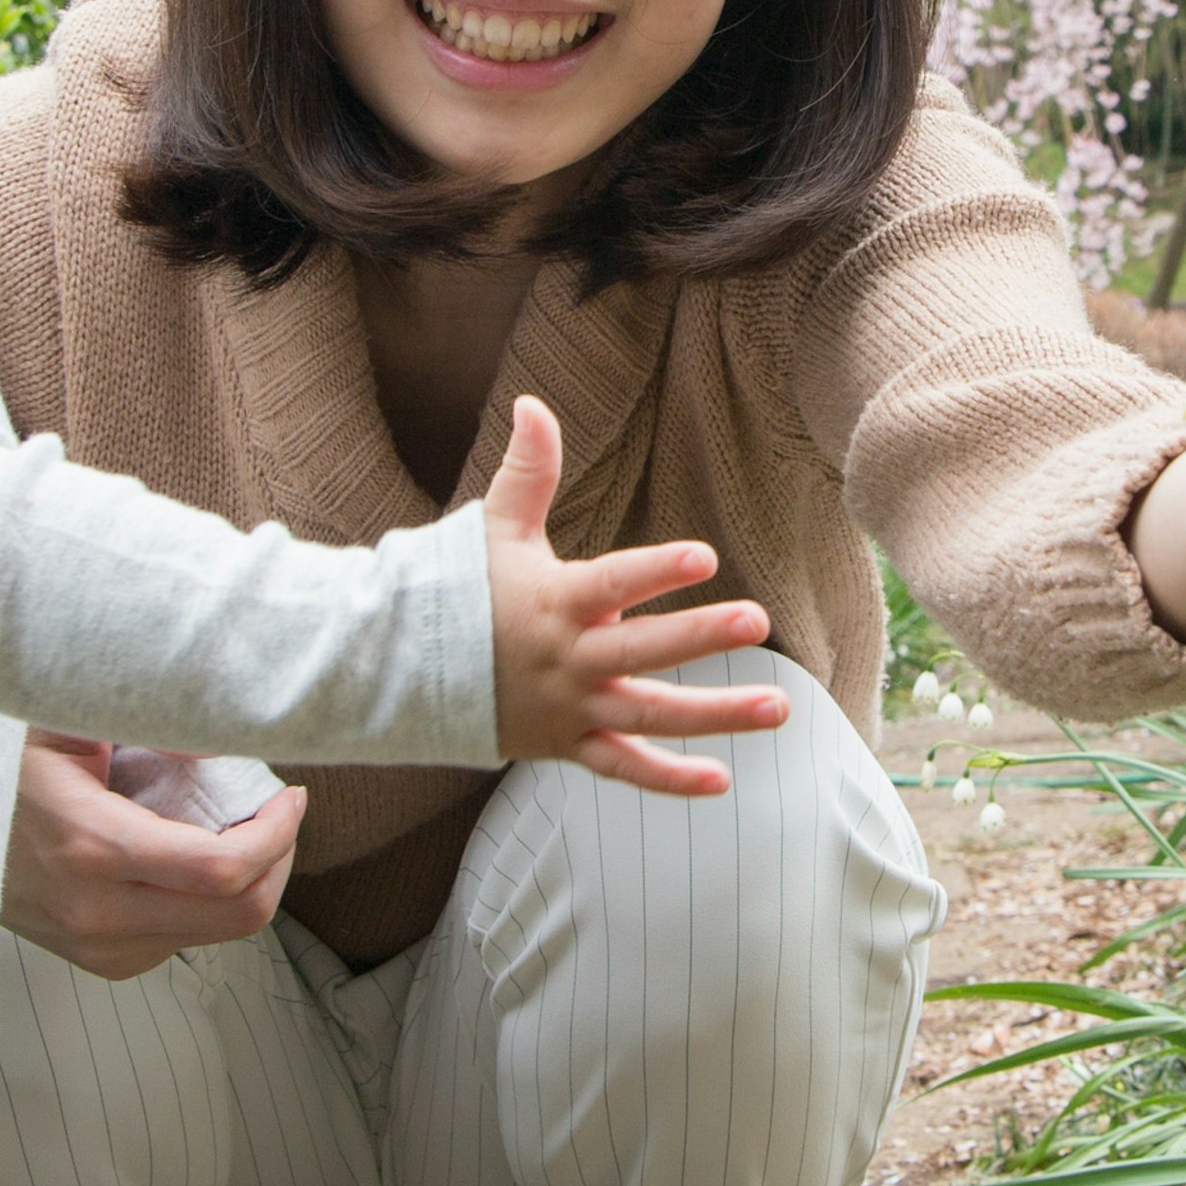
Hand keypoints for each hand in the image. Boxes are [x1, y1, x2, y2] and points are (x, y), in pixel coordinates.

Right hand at [1, 727, 306, 979]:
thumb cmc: (3, 761)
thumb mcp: (69, 719)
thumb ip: (154, 724)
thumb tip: (228, 737)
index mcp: (92, 848)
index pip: (223, 870)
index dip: (278, 834)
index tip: (289, 796)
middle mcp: (96, 911)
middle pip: (238, 915)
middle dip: (277, 860)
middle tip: (275, 812)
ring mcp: (94, 944)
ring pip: (216, 934)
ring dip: (247, 883)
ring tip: (235, 826)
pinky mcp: (96, 959)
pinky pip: (180, 939)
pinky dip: (205, 902)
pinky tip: (190, 857)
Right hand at [484, 394, 791, 793]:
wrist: (406, 674)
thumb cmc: (463, 592)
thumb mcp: (495, 529)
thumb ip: (528, 470)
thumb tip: (532, 403)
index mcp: (555, 602)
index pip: (614, 583)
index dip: (657, 570)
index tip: (705, 556)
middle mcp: (568, 660)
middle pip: (642, 653)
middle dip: (701, 636)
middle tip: (757, 620)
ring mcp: (571, 709)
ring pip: (649, 717)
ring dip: (716, 716)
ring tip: (779, 707)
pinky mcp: (568, 745)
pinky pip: (623, 769)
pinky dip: (668, 781)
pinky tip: (720, 781)